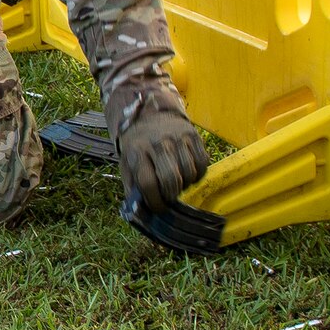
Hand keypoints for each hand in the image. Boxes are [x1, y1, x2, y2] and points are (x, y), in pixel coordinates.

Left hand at [116, 92, 208, 212]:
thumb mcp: (127, 165)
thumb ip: (133, 189)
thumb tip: (144, 215)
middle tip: (170, 197)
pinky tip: (188, 173)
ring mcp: (177, 137)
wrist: (149, 115)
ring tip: (178, 183)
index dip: (155, 202)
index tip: (159, 208)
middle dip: (172, 196)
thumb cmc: (138, 147)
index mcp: (137, 152)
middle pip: (171, 179)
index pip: (148, 183)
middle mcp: (157, 143)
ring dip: (185, 185)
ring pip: (189, 173)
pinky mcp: (193, 134)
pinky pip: (202, 163)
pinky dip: (198, 174)